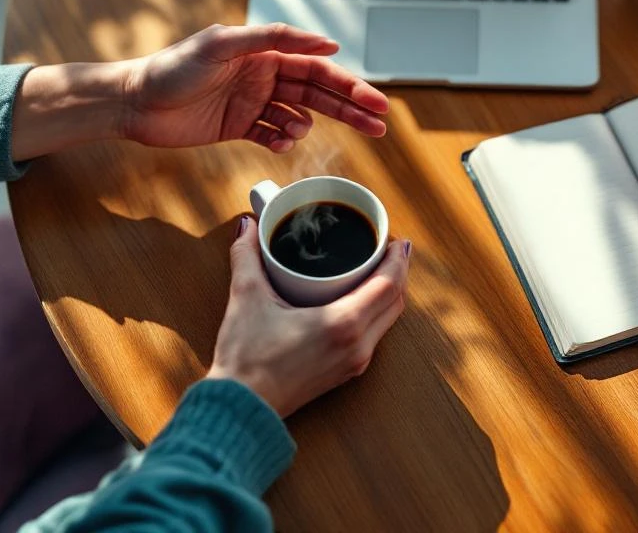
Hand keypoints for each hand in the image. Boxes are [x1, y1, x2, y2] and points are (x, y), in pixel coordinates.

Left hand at [122, 23, 389, 151]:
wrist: (133, 102)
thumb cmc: (173, 68)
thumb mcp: (222, 44)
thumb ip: (272, 38)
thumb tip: (323, 43)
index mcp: (264, 53)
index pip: (317, 68)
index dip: (349, 85)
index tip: (376, 100)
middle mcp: (264, 76)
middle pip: (318, 94)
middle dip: (350, 109)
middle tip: (379, 124)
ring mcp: (254, 102)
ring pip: (299, 116)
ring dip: (305, 126)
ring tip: (295, 132)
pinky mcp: (240, 127)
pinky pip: (274, 135)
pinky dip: (281, 141)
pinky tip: (279, 142)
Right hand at [207, 218, 409, 416]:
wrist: (239, 409)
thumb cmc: (246, 358)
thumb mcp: (246, 298)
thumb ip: (247, 256)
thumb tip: (248, 227)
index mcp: (343, 324)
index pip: (389, 285)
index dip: (398, 259)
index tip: (395, 239)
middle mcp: (358, 345)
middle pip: (396, 302)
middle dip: (398, 272)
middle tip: (389, 248)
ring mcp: (354, 363)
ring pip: (388, 320)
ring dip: (389, 293)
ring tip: (379, 269)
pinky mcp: (346, 373)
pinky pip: (375, 336)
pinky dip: (377, 313)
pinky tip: (362, 300)